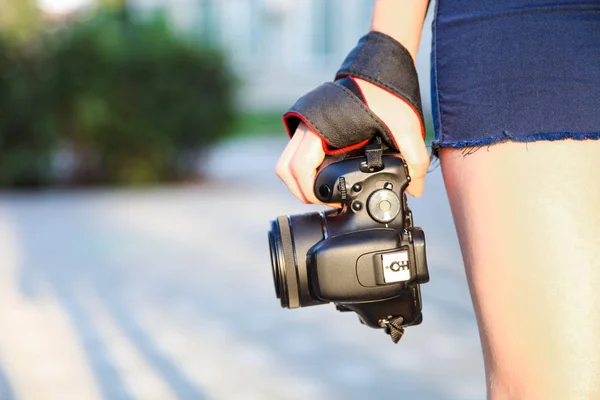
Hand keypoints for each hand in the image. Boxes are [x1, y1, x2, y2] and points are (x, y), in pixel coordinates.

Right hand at [275, 77, 429, 204]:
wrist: (377, 67)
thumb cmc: (386, 93)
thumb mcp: (405, 126)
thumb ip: (415, 159)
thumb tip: (415, 190)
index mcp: (321, 128)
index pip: (298, 169)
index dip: (309, 192)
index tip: (331, 201)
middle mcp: (307, 126)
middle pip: (285, 169)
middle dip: (300, 191)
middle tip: (325, 201)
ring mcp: (305, 124)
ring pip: (286, 161)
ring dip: (298, 181)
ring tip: (323, 192)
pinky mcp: (309, 123)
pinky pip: (294, 152)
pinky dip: (303, 168)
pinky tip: (324, 174)